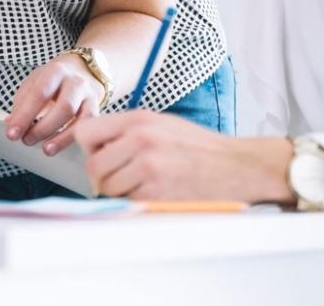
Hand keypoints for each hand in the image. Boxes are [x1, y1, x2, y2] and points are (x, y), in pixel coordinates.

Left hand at [5, 55, 103, 154]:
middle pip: (63, 107)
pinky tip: (63, 146)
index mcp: (55, 71)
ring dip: (61, 138)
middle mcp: (75, 82)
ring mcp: (89, 96)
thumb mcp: (35, 82)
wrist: (83, 70)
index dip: (24, 116)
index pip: (39, 94)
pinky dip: (76, 139)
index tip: (12, 133)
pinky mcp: (97, 109)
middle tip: (27, 140)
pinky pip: (89, 127)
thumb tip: (11, 124)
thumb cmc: (54, 80)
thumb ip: (23, 102)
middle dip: (43, 128)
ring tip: (46, 149)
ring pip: (80, 119)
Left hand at [74, 110, 292, 201]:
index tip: (103, 154)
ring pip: (108, 188)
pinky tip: (156, 193)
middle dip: (103, 176)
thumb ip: (127, 131)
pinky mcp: (157, 194)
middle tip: (122, 176)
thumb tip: (95, 146)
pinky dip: (137, 203)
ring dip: (120, 192)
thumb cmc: (199, 146)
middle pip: (93, 166)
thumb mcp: (161, 123)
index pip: (86, 132)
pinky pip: (129, 203)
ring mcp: (148, 168)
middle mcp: (140, 140)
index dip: (91, 147)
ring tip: (144, 184)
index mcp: (138, 120)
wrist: (237, 166)